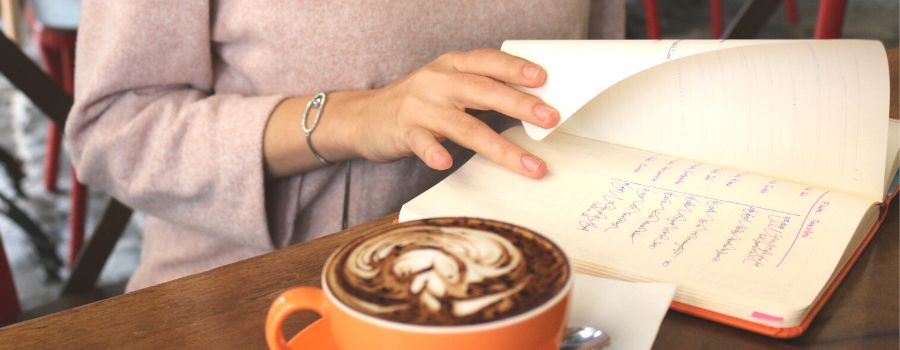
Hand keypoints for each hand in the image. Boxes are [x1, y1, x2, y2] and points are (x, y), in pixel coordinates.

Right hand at [342, 48, 558, 178]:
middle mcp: (437, 82)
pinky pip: (421, 143)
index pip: (488, 62)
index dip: (515, 68)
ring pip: (463, 125)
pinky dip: (433, 151)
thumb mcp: (447, 86)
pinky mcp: (403, 131)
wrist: (363, 117)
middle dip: (519, 104)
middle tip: (549, 118)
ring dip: (499, 146)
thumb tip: (531, 103)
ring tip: (528, 164)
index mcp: (452, 66)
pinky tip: (445, 162)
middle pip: (482, 91)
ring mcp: (419, 107)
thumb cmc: (416, 103)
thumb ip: (480, 89)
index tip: (543, 78)